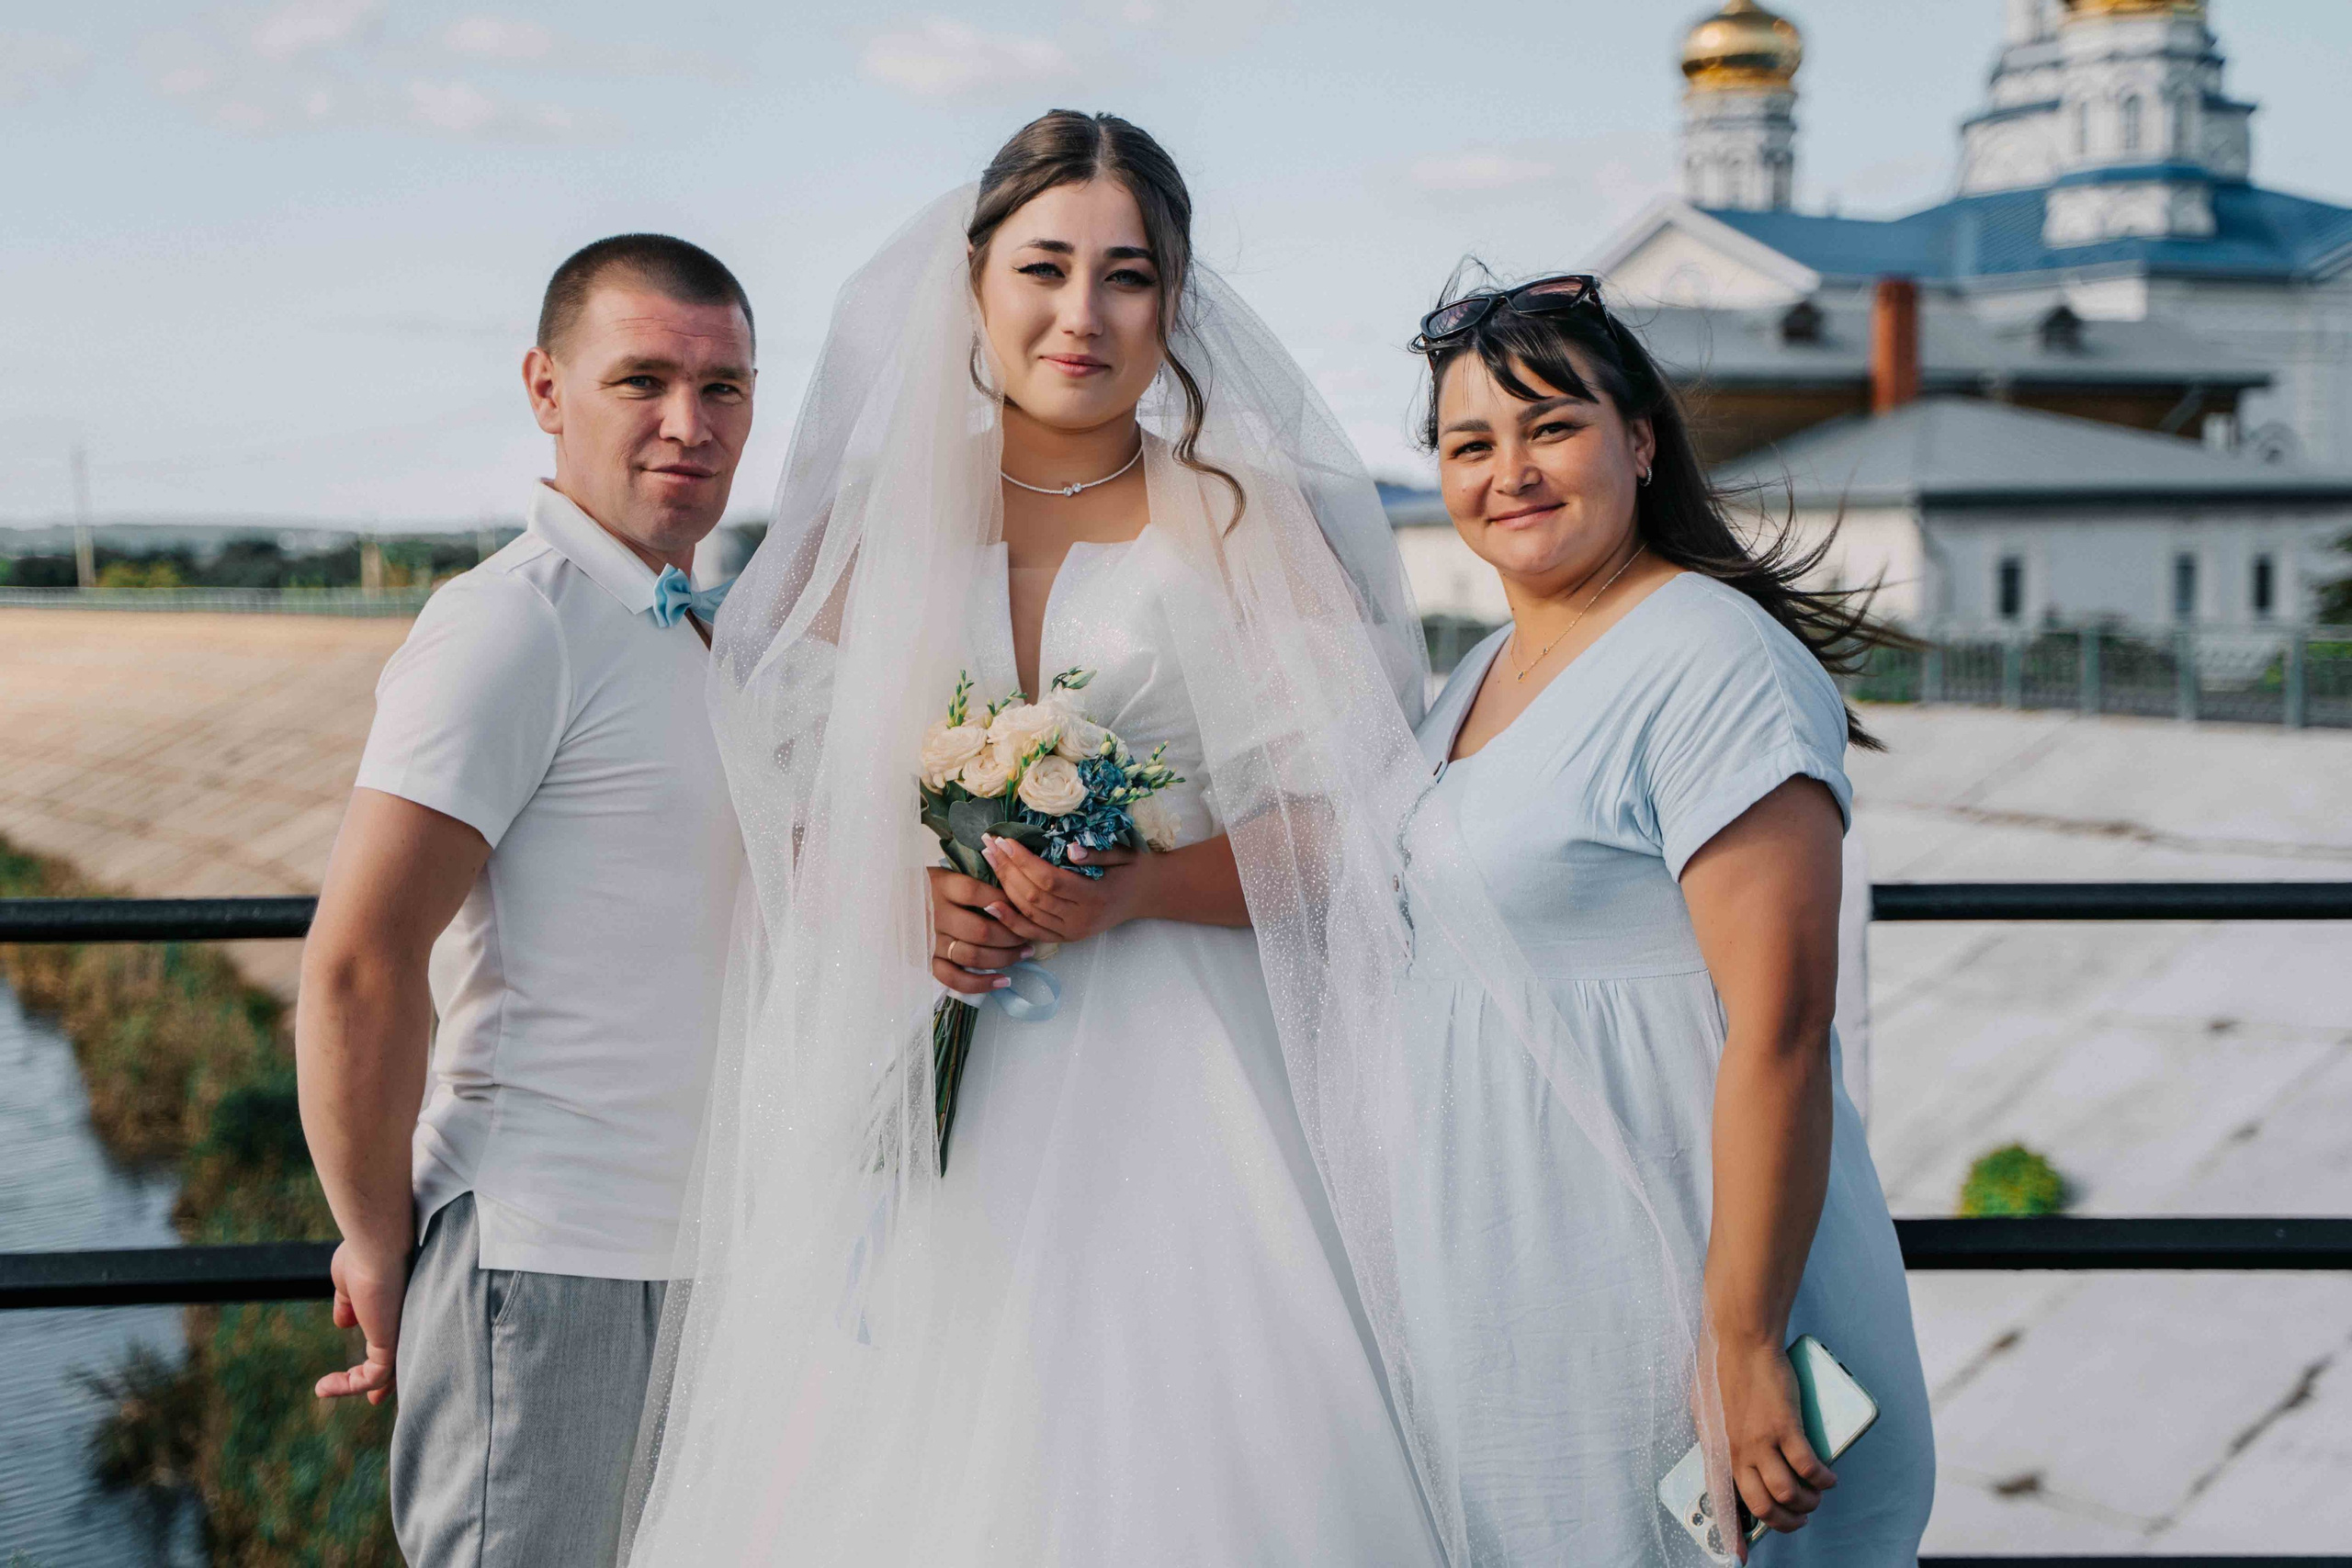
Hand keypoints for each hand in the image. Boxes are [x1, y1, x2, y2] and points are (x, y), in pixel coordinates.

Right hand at [316, 1238, 407, 1404]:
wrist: (377, 1242)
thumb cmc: (365, 1252)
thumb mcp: (349, 1280)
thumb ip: (349, 1303)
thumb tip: (344, 1323)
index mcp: (400, 1305)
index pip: (399, 1336)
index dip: (384, 1353)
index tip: (368, 1369)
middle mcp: (408, 1321)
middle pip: (402, 1358)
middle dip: (388, 1381)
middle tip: (375, 1398)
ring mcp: (403, 1332)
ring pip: (386, 1372)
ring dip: (355, 1385)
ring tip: (323, 1389)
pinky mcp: (392, 1342)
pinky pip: (373, 1376)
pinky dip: (349, 1385)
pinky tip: (322, 1387)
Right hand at [926, 866, 1034, 997]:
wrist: (891, 901)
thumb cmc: (930, 886)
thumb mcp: (948, 873)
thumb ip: (975, 879)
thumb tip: (1014, 889)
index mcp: (941, 886)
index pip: (975, 893)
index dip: (1003, 901)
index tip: (1022, 906)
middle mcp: (935, 914)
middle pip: (980, 931)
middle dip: (1012, 936)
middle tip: (1028, 935)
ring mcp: (931, 940)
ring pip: (972, 956)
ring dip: (1005, 958)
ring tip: (1024, 953)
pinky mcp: (927, 961)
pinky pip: (954, 978)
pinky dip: (980, 984)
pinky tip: (1002, 981)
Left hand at [980, 835, 1145, 944]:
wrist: (1147, 894)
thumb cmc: (1134, 869)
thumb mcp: (1124, 854)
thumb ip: (1098, 854)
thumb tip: (1070, 849)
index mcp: (1095, 897)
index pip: (1050, 880)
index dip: (1024, 861)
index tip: (1005, 840)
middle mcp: (1081, 920)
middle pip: (1033, 896)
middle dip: (1007, 869)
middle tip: (989, 845)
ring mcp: (1072, 933)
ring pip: (1028, 913)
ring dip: (1003, 887)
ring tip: (988, 860)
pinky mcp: (1066, 939)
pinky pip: (1031, 932)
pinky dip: (1009, 919)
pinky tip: (991, 903)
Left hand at [1715, 1336, 1835, 1551]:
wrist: (1739, 1339)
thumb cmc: (1722, 1367)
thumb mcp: (1708, 1409)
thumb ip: (1721, 1435)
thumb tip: (1733, 1456)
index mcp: (1716, 1448)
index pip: (1722, 1499)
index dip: (1733, 1532)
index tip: (1740, 1556)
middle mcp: (1736, 1451)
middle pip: (1762, 1506)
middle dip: (1785, 1522)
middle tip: (1799, 1518)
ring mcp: (1760, 1441)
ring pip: (1788, 1494)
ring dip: (1807, 1503)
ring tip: (1816, 1497)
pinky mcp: (1785, 1427)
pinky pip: (1808, 1468)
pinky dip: (1822, 1480)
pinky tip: (1828, 1478)